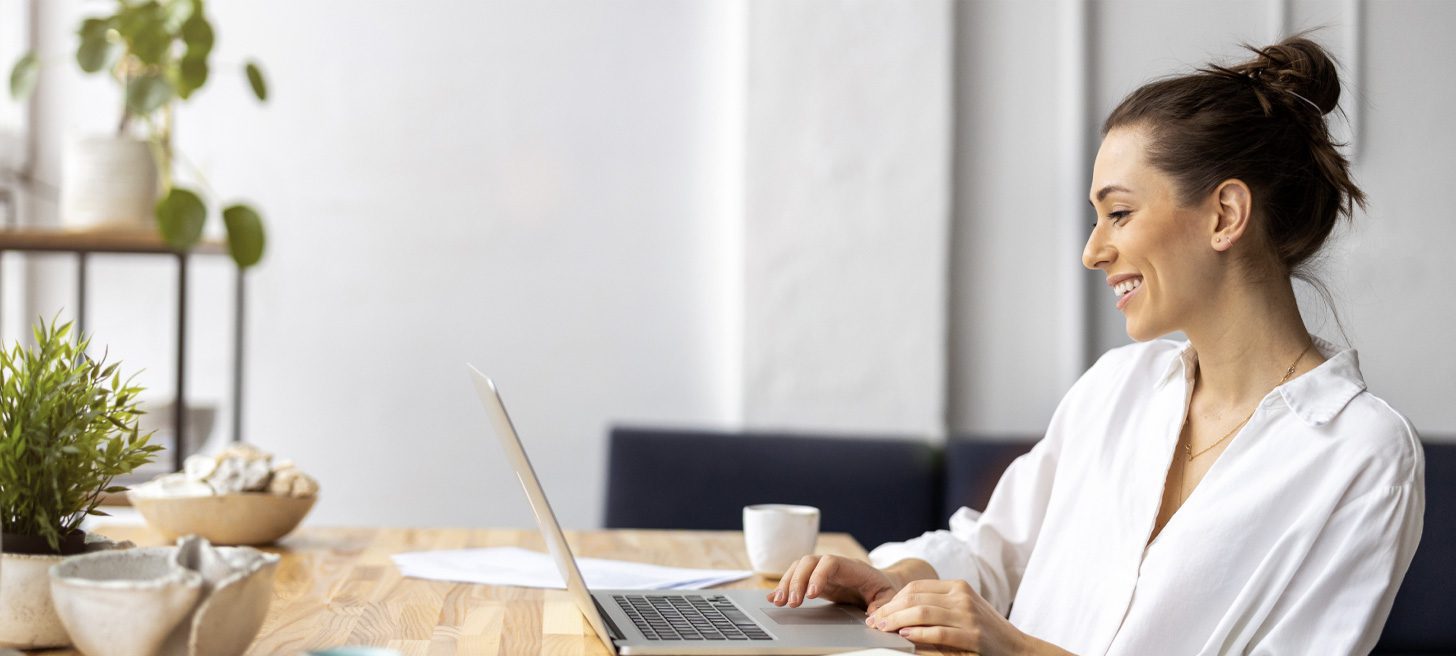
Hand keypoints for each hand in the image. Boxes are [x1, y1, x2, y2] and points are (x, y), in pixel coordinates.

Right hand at [766, 555, 899, 611]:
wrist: (880, 583)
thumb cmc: (884, 589)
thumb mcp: (889, 596)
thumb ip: (882, 605)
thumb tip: (872, 616)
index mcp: (851, 567)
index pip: (830, 562)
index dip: (818, 575)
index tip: (811, 594)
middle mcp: (833, 565)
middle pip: (808, 562)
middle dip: (796, 580)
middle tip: (791, 603)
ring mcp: (822, 572)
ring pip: (798, 569)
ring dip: (786, 584)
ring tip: (779, 602)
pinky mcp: (814, 580)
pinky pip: (796, 578)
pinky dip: (784, 587)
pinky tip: (774, 598)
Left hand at [865, 579, 1027, 654]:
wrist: (1017, 648)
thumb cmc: (985, 630)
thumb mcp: (963, 608)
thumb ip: (938, 604)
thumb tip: (901, 609)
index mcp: (957, 586)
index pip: (916, 587)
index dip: (893, 599)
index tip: (878, 611)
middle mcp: (962, 596)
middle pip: (915, 597)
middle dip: (889, 610)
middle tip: (873, 621)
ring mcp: (968, 615)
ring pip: (922, 612)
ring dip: (897, 621)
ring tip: (883, 629)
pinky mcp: (973, 635)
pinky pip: (938, 632)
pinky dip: (919, 634)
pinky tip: (905, 636)